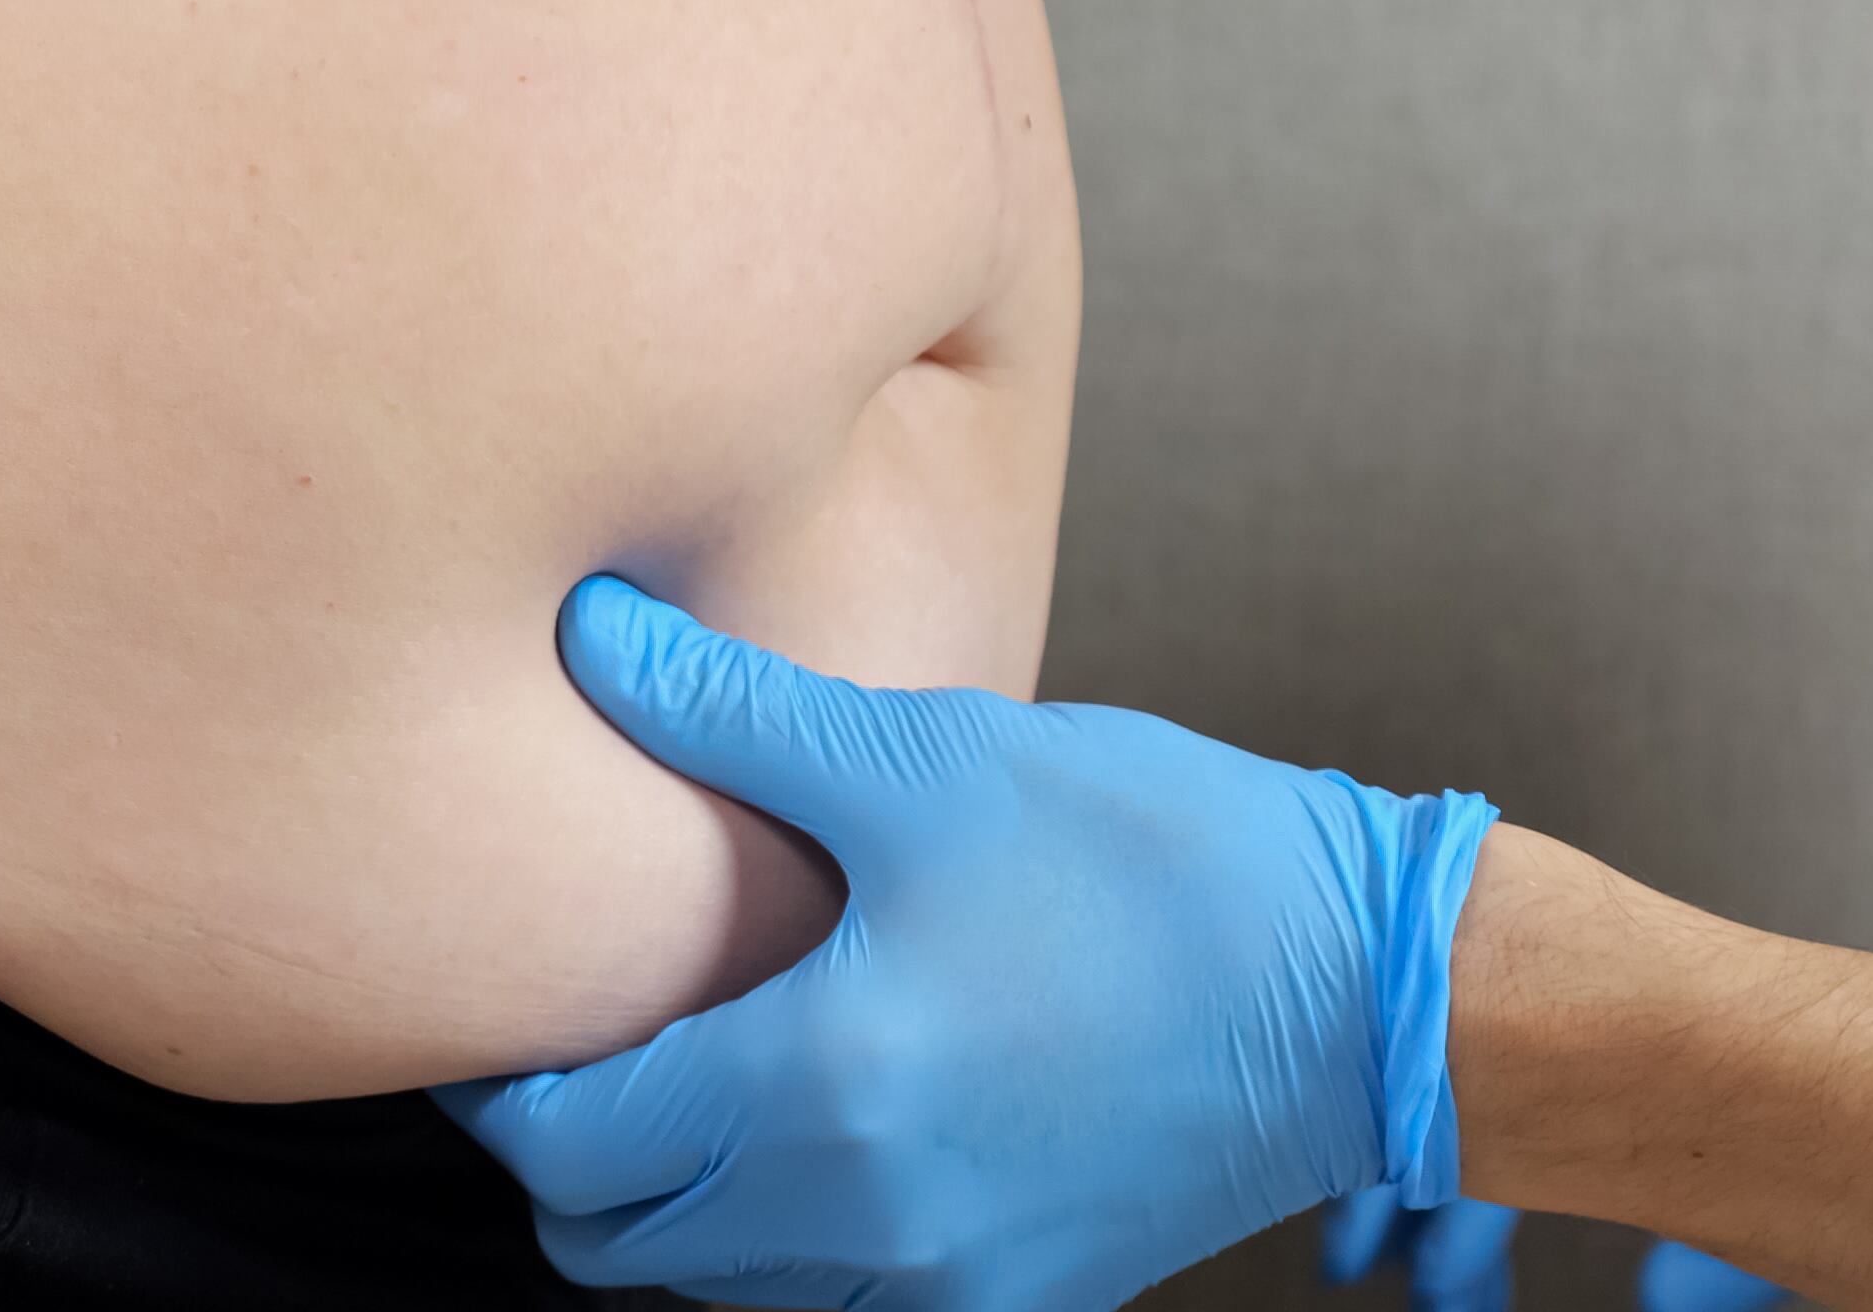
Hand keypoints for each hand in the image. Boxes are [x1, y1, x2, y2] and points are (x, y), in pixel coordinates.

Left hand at [436, 576, 1498, 1310]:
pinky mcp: (1014, 1304)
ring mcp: (942, 1283)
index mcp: (819, 1089)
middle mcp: (864, 1220)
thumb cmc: (1155, 855)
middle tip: (588, 1032)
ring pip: (714, 1287)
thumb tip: (588, 629)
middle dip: (570, 1151)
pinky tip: (814, 1123)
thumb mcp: (926, 759)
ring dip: (672, 1204)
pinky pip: (829, 1306)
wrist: (1368, 992)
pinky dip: (781, 1242)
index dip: (504, 1085)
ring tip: (696, 1067)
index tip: (505, 1007)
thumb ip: (727, 711)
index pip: (565, 1145)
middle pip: (613, 1242)